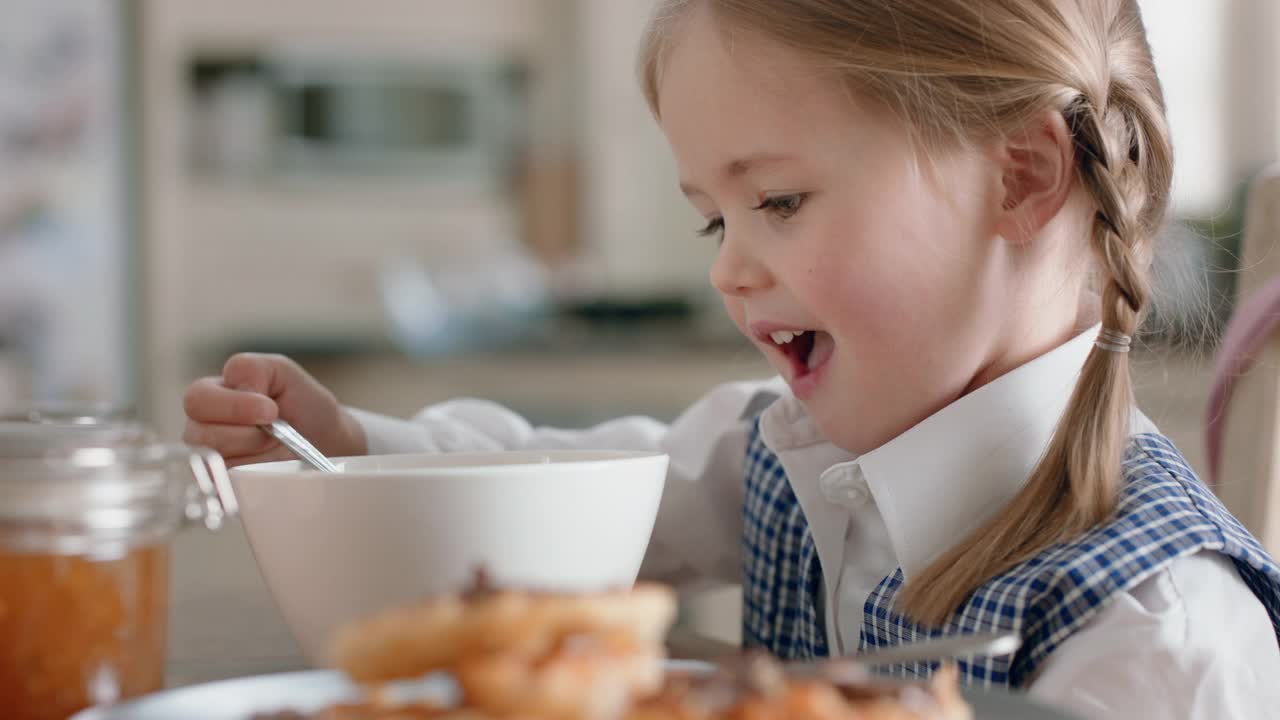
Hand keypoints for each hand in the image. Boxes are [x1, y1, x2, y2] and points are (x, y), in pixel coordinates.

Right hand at [182, 353, 366, 466]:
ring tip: (276, 446)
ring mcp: (210, 459)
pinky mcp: (224, 484)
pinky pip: (228, 484)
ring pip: (215, 462)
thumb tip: (237, 387)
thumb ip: (254, 368)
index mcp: (211, 394)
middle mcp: (201, 427)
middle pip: (200, 436)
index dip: (235, 406)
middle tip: (275, 432)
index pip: (198, 399)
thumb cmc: (302, 405)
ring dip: (256, 454)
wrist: (326, 442)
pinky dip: (256, 475)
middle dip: (248, 435)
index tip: (271, 410)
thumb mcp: (283, 373)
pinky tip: (272, 464)